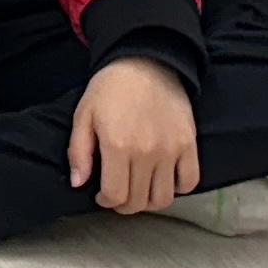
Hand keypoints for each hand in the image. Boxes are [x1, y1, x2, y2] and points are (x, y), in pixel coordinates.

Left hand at [69, 54, 197, 213]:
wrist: (145, 62)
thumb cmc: (109, 89)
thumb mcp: (83, 115)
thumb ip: (79, 152)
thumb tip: (78, 184)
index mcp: (117, 146)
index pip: (115, 195)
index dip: (106, 201)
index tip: (101, 195)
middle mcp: (147, 153)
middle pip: (139, 201)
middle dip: (124, 205)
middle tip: (118, 194)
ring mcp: (171, 151)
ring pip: (164, 198)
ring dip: (149, 202)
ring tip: (139, 190)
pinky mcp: (190, 145)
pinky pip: (190, 182)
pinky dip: (178, 189)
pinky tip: (163, 181)